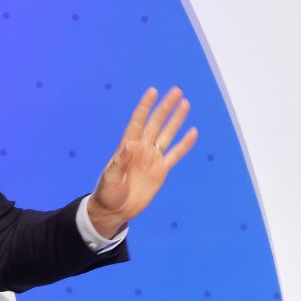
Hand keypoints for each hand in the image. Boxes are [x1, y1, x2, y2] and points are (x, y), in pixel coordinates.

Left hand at [88, 87, 197, 237]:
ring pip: (167, 135)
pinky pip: (175, 154)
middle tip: (176, 91)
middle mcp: (141, 149)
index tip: (153, 91)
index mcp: (127, 147)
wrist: (115, 209)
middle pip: (156, 124)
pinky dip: (184, 144)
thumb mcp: (110, 178)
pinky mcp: (161, 171)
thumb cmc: (107, 192)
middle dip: (165, 107)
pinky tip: (192, 132)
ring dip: (176, 120)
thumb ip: (120, 162)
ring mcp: (152, 158)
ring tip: (185, 104)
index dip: (145, 107)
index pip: (138, 122)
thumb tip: (129, 145)